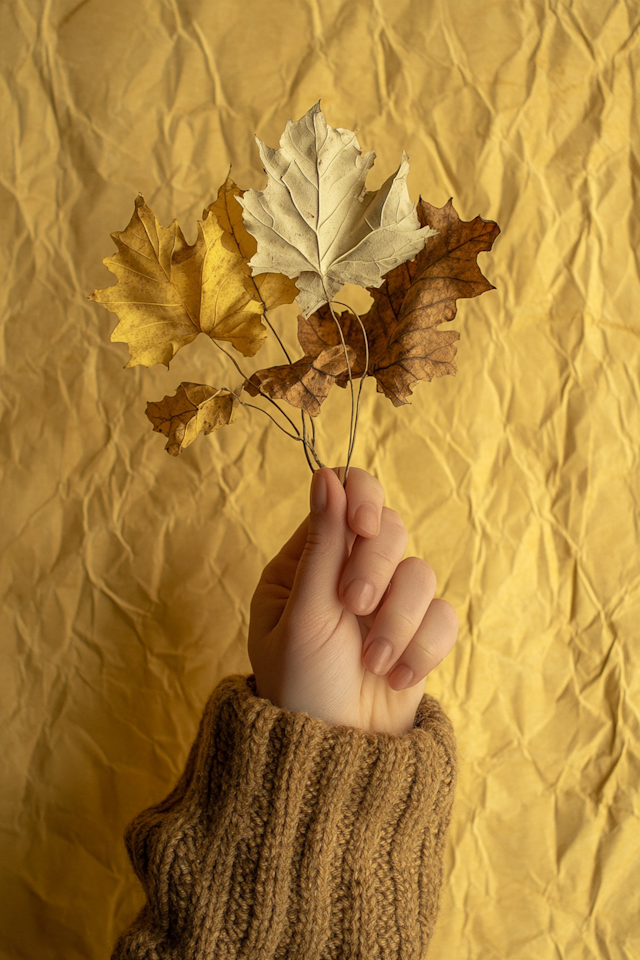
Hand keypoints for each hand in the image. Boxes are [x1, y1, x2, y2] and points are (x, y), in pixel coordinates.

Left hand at [247, 466, 458, 735]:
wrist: (333, 764)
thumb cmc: (300, 690)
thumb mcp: (304, 615)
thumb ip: (323, 543)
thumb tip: (327, 472)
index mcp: (308, 561)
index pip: (345, 493)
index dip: (364, 498)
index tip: (362, 529)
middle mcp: (349, 574)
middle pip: (390, 527)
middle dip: (378, 568)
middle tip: (354, 608)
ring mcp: (387, 605)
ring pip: (422, 572)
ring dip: (398, 620)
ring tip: (372, 664)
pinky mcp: (418, 635)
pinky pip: (443, 616)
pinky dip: (423, 647)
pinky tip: (397, 679)